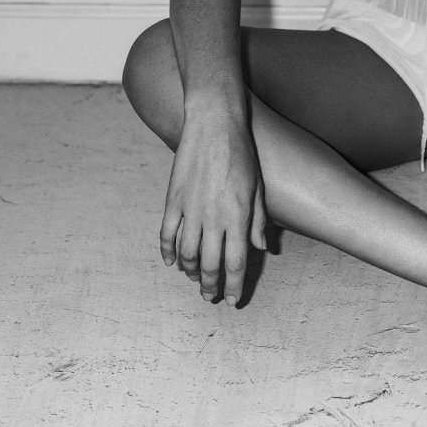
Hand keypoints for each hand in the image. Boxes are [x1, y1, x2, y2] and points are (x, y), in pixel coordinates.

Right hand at [159, 110, 266, 305]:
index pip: (236, 262)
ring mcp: (190, 209)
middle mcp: (213, 218)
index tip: (233, 300)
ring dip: (190, 272)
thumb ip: (257, 220)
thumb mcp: (258, 187)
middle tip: (211, 296)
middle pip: (209, 264)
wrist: (214, 126)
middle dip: (210, 286)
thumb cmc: (242, 154)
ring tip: (194, 279)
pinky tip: (172, 261)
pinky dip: (168, 251)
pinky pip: (167, 233)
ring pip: (186, 254)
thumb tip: (260, 247)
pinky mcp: (173, 199)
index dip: (234, 285)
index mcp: (238, 217)